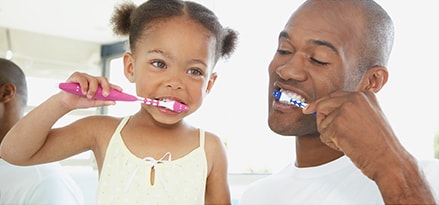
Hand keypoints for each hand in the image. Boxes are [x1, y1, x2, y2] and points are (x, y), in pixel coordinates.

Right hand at [60, 72, 120, 108]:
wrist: (67, 103)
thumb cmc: (80, 101)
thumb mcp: (93, 103)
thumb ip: (103, 102)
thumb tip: (114, 102)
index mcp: (98, 86)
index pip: (109, 84)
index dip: (115, 87)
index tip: (121, 91)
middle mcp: (92, 80)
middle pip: (103, 79)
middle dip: (106, 86)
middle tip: (106, 94)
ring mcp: (85, 77)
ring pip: (93, 80)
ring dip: (93, 89)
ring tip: (89, 96)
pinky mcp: (76, 76)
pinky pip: (82, 79)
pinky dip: (84, 86)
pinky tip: (83, 92)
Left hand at [303, 90, 436, 204]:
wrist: (389, 160)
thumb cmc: (380, 145)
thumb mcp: (370, 117)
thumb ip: (351, 110)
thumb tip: (323, 108)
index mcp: (364, 95)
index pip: (335, 95)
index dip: (321, 104)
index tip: (309, 108)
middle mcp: (354, 98)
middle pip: (323, 104)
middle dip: (322, 119)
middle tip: (333, 134)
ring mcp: (345, 110)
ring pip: (322, 121)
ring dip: (330, 135)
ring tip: (350, 141)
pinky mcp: (337, 124)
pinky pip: (323, 134)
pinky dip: (332, 143)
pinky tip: (347, 146)